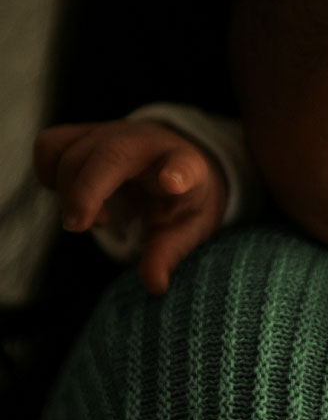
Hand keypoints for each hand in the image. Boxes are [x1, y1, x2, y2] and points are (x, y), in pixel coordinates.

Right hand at [33, 120, 227, 294]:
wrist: (174, 163)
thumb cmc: (181, 199)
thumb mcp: (186, 228)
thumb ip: (168, 254)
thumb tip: (155, 286)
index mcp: (186, 166)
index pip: (186, 165)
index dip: (179, 173)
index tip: (173, 183)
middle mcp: (147, 144)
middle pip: (110, 155)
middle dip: (86, 191)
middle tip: (81, 227)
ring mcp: (113, 134)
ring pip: (72, 151)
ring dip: (68, 189)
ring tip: (93, 217)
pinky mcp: (84, 134)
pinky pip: (50, 146)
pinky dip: (48, 173)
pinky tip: (70, 196)